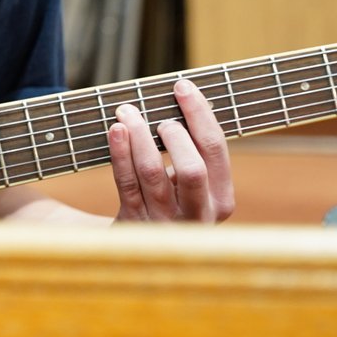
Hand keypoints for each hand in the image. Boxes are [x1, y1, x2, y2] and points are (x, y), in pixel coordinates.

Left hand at [107, 79, 234, 222]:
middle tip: (160, 117)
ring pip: (152, 173)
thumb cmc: (173, 204)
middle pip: (193, 169)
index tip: (182, 86)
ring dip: (139, 136)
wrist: (147, 249)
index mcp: (220, 200)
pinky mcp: (133, 221)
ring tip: (127, 112)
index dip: (200, 114)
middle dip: (175, 134)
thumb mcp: (194, 188)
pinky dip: (120, 152)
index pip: (216, 151)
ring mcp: (164, 221)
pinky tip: (116, 131)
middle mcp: (197, 214)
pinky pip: (126, 183)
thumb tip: (181, 98)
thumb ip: (194, 153)